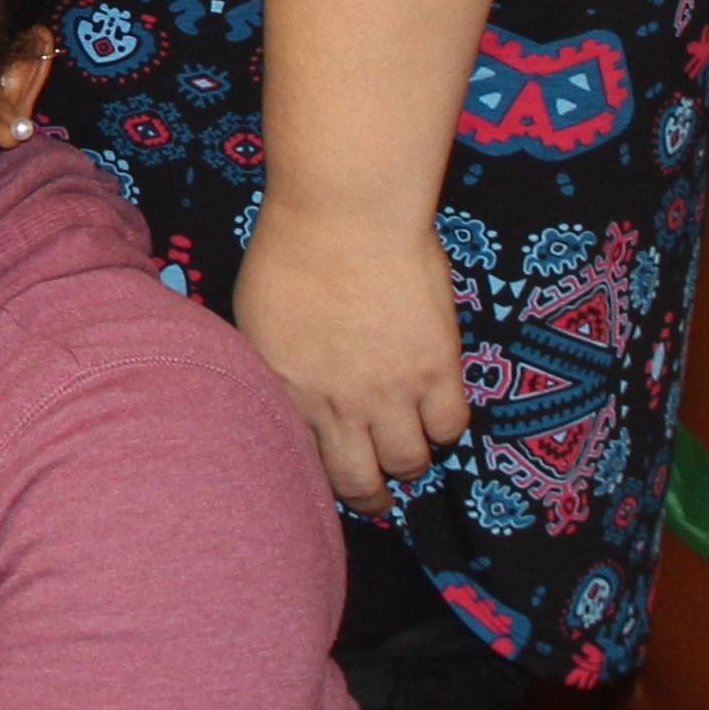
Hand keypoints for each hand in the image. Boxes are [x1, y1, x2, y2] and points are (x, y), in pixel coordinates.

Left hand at [233, 198, 470, 508]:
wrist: (344, 213)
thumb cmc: (290, 249)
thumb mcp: (257, 317)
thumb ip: (274, 365)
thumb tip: (284, 391)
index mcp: (288, 391)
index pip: (304, 463)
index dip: (318, 478)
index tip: (329, 476)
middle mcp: (338, 405)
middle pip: (359, 481)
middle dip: (367, 495)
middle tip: (375, 494)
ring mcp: (391, 391)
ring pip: (410, 461)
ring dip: (408, 460)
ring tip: (408, 450)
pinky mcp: (436, 369)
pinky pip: (451, 425)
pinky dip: (444, 426)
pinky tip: (435, 411)